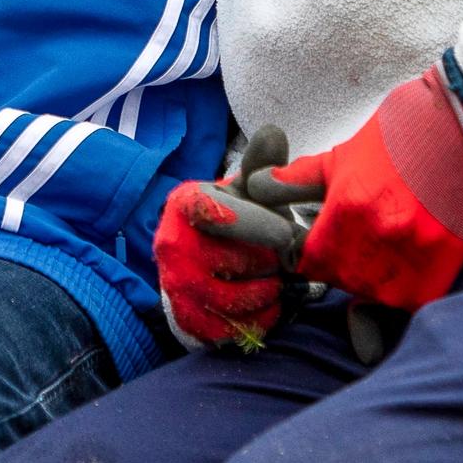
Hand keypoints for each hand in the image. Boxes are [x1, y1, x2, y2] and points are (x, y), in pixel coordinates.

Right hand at [154, 129, 300, 350]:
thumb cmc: (229, 219)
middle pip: (239, 261)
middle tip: (290, 261)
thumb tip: (274, 132)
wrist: (193, 263)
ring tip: (283, 282)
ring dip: (271, 293)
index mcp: (185, 203)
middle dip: (274, 263)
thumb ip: (261, 164)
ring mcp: (176, 285)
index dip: (261, 226)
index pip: (223, 214)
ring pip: (239, 299)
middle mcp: (172, 244)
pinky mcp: (186, 319)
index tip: (288, 235)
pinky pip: (232, 329)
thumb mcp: (242, 189)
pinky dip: (261, 321)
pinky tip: (272, 306)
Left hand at [251, 67, 462, 311]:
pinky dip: (403, 294)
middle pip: (341, 280)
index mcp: (347, 208)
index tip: (313, 249)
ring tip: (373, 260)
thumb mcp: (341, 155)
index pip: (310, 261)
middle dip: (338, 269)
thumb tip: (255, 185)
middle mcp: (378, 236)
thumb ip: (296, 179)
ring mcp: (414, 253)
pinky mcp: (445, 263)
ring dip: (369, 284)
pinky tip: (400, 274)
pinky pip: (413, 301)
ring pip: (376, 295)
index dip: (308, 257)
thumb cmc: (400, 134)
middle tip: (346, 251)